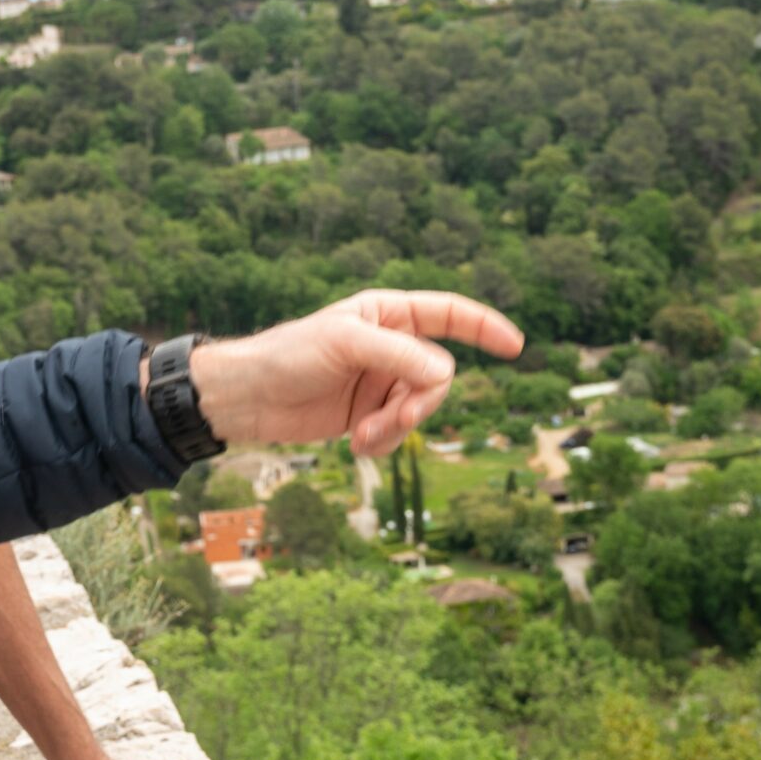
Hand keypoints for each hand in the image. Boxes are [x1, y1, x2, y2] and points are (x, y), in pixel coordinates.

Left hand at [188, 290, 522, 458]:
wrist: (246, 398)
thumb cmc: (288, 355)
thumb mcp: (345, 344)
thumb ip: (398, 355)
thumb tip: (446, 374)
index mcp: (387, 314)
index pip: (449, 315)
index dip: (484, 328)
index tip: (515, 346)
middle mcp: (390, 346)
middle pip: (439, 376)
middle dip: (422, 403)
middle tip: (395, 419)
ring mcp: (380, 383)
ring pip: (420, 410)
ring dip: (398, 428)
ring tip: (362, 436)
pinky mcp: (367, 416)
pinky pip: (398, 434)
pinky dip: (384, 442)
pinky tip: (355, 444)